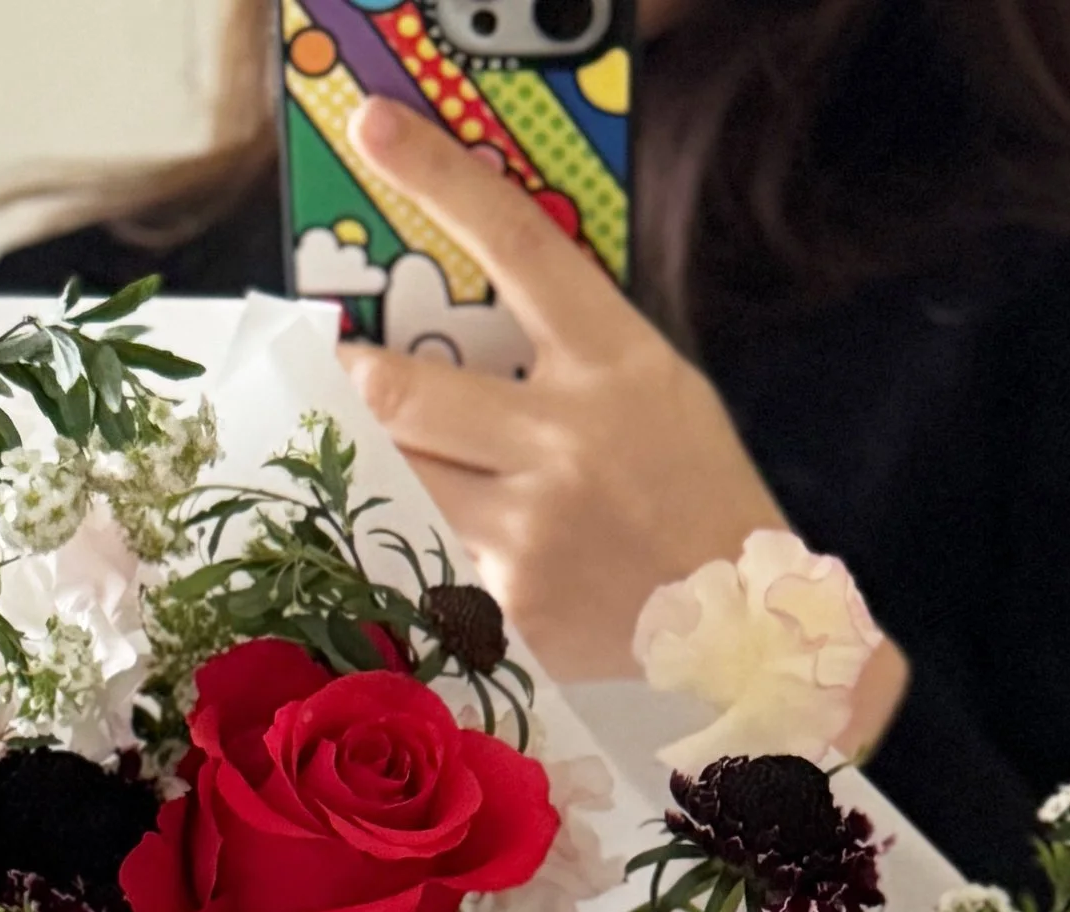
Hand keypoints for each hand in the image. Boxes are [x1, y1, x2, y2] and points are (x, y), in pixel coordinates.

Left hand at [336, 97, 904, 742]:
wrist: (738, 623)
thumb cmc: (690, 490)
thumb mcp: (652, 386)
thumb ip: (567, 351)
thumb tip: (462, 320)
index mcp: (611, 362)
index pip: (516, 247)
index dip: (440, 179)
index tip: (377, 129)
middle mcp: (562, 440)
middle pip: (403, 391)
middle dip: (351, 376)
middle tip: (331, 365)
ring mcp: (529, 529)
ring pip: (399, 476)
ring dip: (373, 461)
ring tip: (374, 456)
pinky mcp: (507, 604)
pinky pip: (431, 555)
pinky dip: (428, 545)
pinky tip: (462, 553)